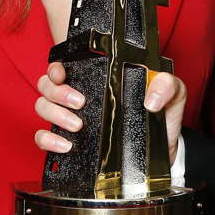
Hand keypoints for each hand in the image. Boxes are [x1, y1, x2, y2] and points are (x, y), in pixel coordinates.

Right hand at [34, 61, 186, 164]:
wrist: (164, 150)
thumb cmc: (163, 115)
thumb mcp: (172, 93)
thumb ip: (167, 85)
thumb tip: (151, 99)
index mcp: (99, 76)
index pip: (65, 64)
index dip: (56, 66)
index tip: (63, 73)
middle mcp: (80, 94)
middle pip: (47, 84)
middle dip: (58, 92)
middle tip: (81, 102)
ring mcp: (72, 118)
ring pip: (42, 107)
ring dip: (54, 114)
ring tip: (77, 125)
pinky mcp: (70, 141)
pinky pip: (44, 137)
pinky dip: (48, 139)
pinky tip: (66, 144)